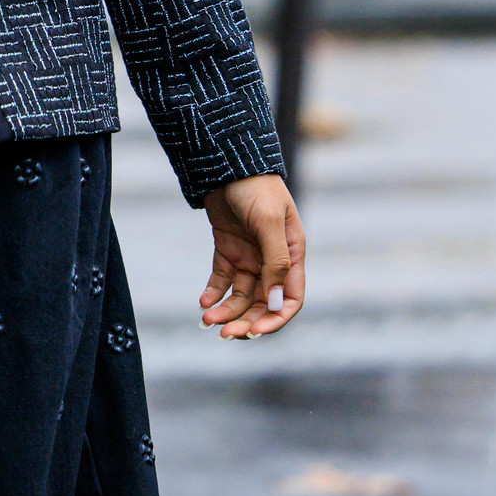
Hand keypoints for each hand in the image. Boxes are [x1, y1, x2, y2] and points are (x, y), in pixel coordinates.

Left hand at [199, 173, 304, 338]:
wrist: (226, 161)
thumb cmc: (255, 188)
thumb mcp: (269, 222)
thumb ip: (276, 261)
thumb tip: (276, 302)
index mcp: (292, 254)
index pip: (290, 298)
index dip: (276, 319)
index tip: (256, 332)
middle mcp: (272, 260)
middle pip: (263, 302)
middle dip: (246, 320)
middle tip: (225, 333)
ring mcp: (249, 256)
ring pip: (240, 295)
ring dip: (226, 310)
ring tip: (207, 319)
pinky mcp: (228, 249)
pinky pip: (222, 279)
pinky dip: (213, 292)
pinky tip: (203, 301)